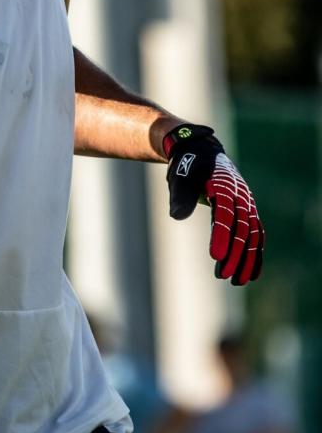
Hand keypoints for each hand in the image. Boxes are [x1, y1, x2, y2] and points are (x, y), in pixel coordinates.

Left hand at [163, 123, 262, 284]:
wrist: (200, 151)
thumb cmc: (187, 166)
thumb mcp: (180, 178)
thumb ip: (180, 197)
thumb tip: (177, 216)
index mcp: (222, 186)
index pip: (224, 214)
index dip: (221, 235)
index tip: (216, 256)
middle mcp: (239, 195)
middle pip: (241, 228)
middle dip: (234, 254)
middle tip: (223, 276)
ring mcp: (246, 203)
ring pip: (252, 234)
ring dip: (247, 259)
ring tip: (237, 281)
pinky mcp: (246, 210)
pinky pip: (255, 234)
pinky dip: (255, 253)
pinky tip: (251, 273)